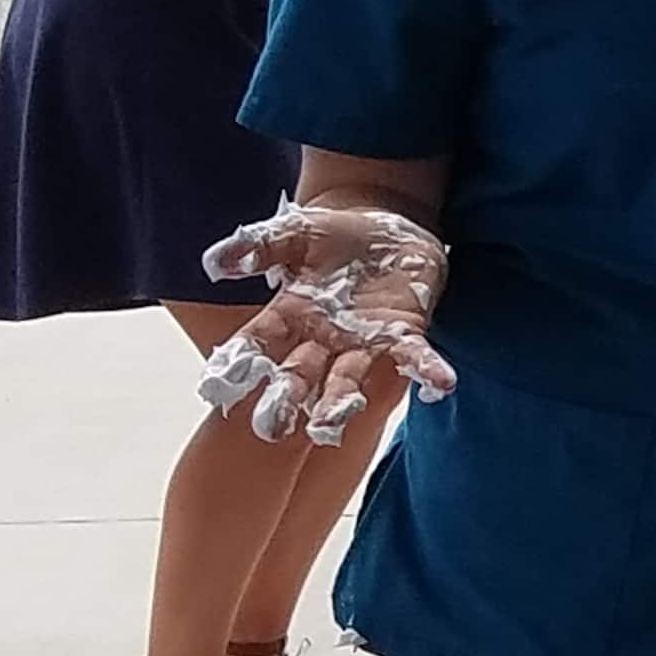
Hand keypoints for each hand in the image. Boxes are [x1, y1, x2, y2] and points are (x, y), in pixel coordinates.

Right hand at [199, 203, 456, 446]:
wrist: (387, 226)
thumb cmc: (332, 235)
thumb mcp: (292, 234)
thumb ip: (257, 247)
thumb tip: (215, 263)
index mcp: (288, 316)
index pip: (255, 345)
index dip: (236, 365)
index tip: (215, 389)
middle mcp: (322, 339)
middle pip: (298, 375)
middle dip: (285, 402)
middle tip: (270, 430)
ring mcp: (363, 341)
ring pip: (348, 378)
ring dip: (340, 403)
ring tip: (329, 428)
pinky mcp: (404, 332)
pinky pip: (413, 355)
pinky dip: (426, 369)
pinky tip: (440, 383)